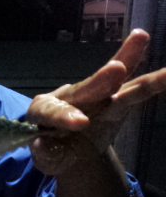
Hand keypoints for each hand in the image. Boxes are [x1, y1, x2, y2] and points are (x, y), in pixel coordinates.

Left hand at [25, 29, 165, 175]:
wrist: (70, 149)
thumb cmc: (51, 151)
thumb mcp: (45, 158)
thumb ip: (45, 154)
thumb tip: (42, 145)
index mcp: (43, 109)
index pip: (50, 111)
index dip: (64, 115)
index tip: (82, 123)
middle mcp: (70, 96)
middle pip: (83, 88)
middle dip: (98, 81)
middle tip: (115, 70)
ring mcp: (95, 96)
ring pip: (112, 79)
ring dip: (127, 59)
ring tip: (140, 38)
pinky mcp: (117, 101)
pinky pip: (136, 91)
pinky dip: (154, 81)